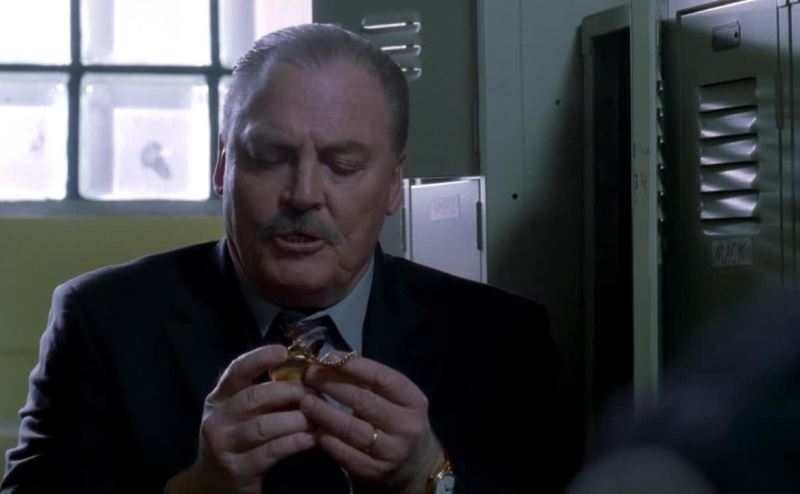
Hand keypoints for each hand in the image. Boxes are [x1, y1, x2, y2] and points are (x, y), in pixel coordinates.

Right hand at [168, 345, 315, 493]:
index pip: (236, 372)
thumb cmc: (237, 440)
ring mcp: (225, 446)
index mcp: (219, 399)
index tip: (283, 351)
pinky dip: (294, 442)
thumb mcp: (243, 415)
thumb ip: (266, 396)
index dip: (259, 359)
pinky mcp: (238, 471)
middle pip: (254, 397)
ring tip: (316, 418)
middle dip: (289, 392)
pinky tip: (310, 439)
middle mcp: (218, 420)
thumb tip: (305, 376)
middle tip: (315, 394)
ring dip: (296, 419)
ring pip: (264, 426)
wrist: (213, 484)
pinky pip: (271, 451)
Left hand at [301, 357, 443, 492]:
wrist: (415, 466)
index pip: (381, 377)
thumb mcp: (397, 400)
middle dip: (332, 385)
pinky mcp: (374, 472)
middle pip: (363, 401)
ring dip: (324, 413)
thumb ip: (369, 383)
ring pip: (351, 429)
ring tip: (305, 401)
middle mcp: (406, 426)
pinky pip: (345, 454)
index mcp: (414, 401)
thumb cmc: (398, 421)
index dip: (352, 365)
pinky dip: (327, 440)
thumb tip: (330, 360)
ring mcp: (391, 451)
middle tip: (309, 375)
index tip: (327, 357)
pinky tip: (314, 428)